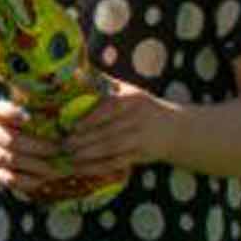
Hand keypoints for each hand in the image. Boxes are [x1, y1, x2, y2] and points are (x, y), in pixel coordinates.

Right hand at [0, 99, 62, 195]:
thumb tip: (71, 114)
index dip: (13, 113)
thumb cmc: (24, 126)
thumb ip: (44, 112)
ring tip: (56, 166)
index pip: (0, 110)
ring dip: (36, 164)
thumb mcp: (29, 114)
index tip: (29, 117)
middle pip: (11, 140)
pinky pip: (10, 179)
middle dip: (37, 145)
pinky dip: (28, 180)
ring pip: (11, 160)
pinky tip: (45, 179)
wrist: (1, 147)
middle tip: (59, 148)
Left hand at [63, 76, 178, 184]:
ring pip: (111, 148)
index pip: (111, 108)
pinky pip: (115, 163)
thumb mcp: (130, 92)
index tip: (73, 126)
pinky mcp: (140, 156)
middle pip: (108, 131)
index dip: (91, 118)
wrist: (176, 130)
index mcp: (135, 100)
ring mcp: (141, 139)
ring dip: (88, 153)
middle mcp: (139, 119)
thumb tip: (76, 72)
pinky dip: (96, 167)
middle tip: (63, 144)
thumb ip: (104, 84)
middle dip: (83, 139)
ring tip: (69, 155)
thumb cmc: (143, 108)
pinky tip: (80, 167)